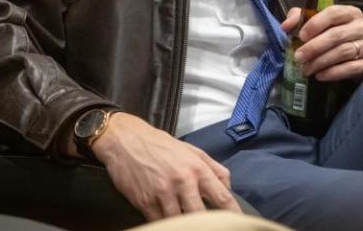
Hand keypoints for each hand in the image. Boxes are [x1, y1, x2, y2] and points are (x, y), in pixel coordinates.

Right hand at [92, 112, 239, 220]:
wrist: (124, 140)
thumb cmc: (159, 144)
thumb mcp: (190, 150)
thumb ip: (212, 168)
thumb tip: (228, 186)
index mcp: (196, 168)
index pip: (222, 197)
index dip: (233, 213)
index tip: (238, 222)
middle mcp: (182, 182)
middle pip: (201, 216)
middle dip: (206, 224)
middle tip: (209, 225)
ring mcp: (162, 194)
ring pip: (180, 222)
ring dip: (184, 224)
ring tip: (186, 221)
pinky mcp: (145, 202)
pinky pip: (160, 222)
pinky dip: (166, 222)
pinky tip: (168, 218)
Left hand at [281, 5, 362, 81]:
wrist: (361, 51)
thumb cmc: (334, 34)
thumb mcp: (318, 22)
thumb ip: (300, 18)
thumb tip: (285, 26)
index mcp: (349, 12)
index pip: (333, 13)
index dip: (315, 24)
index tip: (301, 36)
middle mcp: (361, 26)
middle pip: (336, 35)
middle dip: (314, 47)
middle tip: (298, 57)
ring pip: (343, 52)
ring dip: (321, 62)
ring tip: (306, 69)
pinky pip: (351, 68)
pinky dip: (333, 72)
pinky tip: (320, 76)